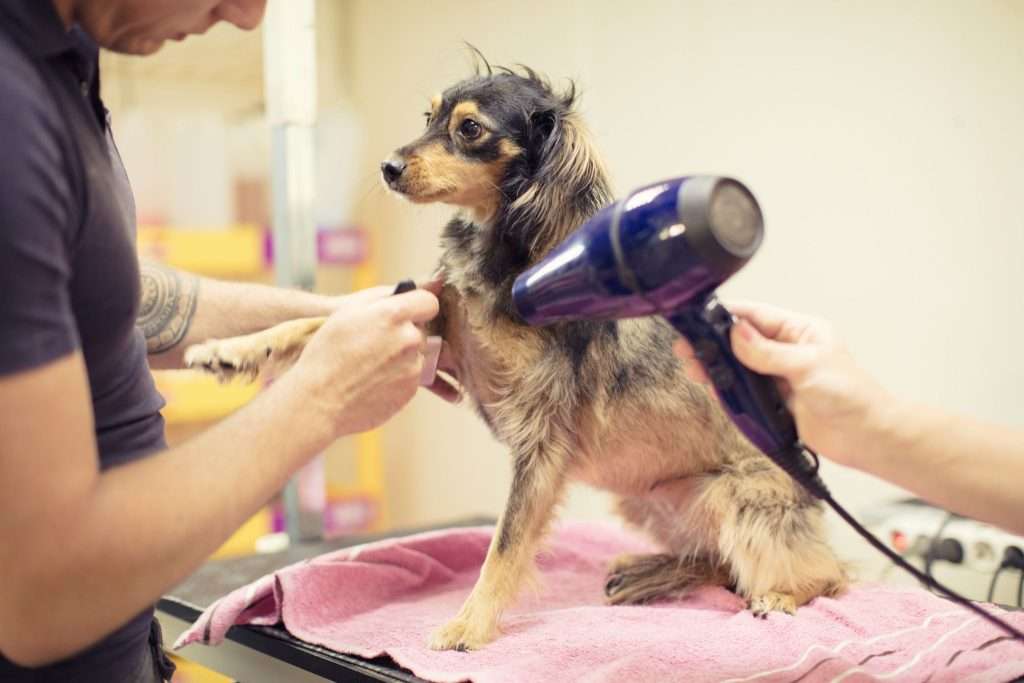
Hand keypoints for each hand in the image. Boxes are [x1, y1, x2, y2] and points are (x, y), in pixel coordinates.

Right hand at [292, 288, 438, 437]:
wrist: (319, 401)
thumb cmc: (327, 353)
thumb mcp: (348, 312)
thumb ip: (386, 297)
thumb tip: (418, 288)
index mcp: (393, 315)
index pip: (428, 302)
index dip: (416, 306)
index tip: (404, 313)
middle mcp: (409, 339)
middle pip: (420, 330)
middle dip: (404, 333)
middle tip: (375, 344)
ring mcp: (413, 367)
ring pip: (416, 354)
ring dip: (401, 356)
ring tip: (369, 365)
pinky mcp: (411, 390)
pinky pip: (411, 376)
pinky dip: (397, 377)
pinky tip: (372, 381)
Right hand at [674, 301, 894, 468]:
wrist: (867, 437)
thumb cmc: (852, 396)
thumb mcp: (807, 366)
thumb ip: (767, 352)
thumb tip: (736, 333)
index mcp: (800, 331)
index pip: (757, 316)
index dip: (728, 316)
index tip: (701, 318)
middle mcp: (787, 350)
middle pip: (742, 340)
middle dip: (715, 343)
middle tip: (688, 349)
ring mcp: (779, 376)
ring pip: (739, 366)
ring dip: (717, 366)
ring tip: (693, 368)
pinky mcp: (774, 401)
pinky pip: (744, 390)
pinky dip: (727, 388)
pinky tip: (711, 386)